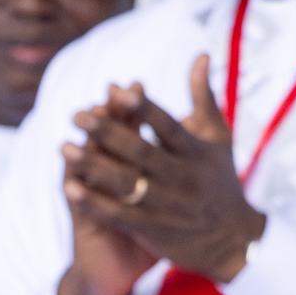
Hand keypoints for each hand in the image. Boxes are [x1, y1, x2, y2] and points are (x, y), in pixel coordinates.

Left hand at [63, 59, 269, 294]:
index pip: (169, 127)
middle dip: (108, 133)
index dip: (144, 109)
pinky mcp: (153, 229)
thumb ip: (204, 96)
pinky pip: (119, 214)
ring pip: (125, 184)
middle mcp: (182, 178)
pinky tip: (70, 187)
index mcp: (197, 152)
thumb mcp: (218, 137)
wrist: (231, 239)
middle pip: (141, 154)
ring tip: (64, 148)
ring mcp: (166, 205)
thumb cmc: (220, 178)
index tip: (117, 90)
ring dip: (93, 166)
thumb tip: (202, 54)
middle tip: (77, 115)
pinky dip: (94, 202)